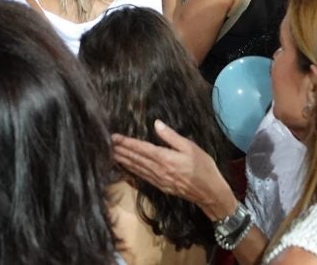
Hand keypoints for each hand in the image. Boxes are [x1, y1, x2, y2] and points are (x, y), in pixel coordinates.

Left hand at [112, 120, 232, 217]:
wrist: (209, 192)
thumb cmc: (203, 167)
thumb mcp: (190, 147)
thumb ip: (171, 137)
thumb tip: (156, 124)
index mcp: (164, 158)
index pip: (141, 148)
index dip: (126, 142)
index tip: (114, 137)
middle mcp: (158, 170)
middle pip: (135, 159)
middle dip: (121, 151)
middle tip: (107, 144)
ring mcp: (158, 180)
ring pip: (136, 168)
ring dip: (124, 161)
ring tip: (112, 154)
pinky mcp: (161, 186)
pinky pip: (142, 177)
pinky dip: (132, 171)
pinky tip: (127, 168)